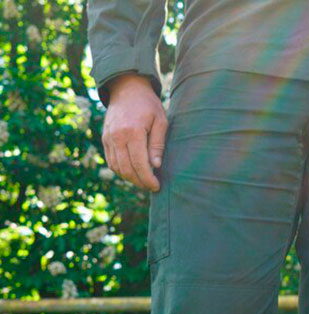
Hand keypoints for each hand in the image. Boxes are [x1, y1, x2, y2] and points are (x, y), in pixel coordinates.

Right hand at [102, 73, 167, 191]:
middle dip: (139, 182)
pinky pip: (110, 161)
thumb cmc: (148, 105)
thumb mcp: (160, 121)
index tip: (156, 186)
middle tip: (151, 187)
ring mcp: (108, 138)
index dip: (148, 178)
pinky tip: (132, 173)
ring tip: (143, 181)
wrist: (127, 89)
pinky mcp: (104, 138)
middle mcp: (117, 136)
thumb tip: (156, 166)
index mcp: (132, 131)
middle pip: (126, 169)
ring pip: (116, 167)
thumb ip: (157, 144)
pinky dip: (120, 170)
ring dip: (129, 178)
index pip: (139, 163)